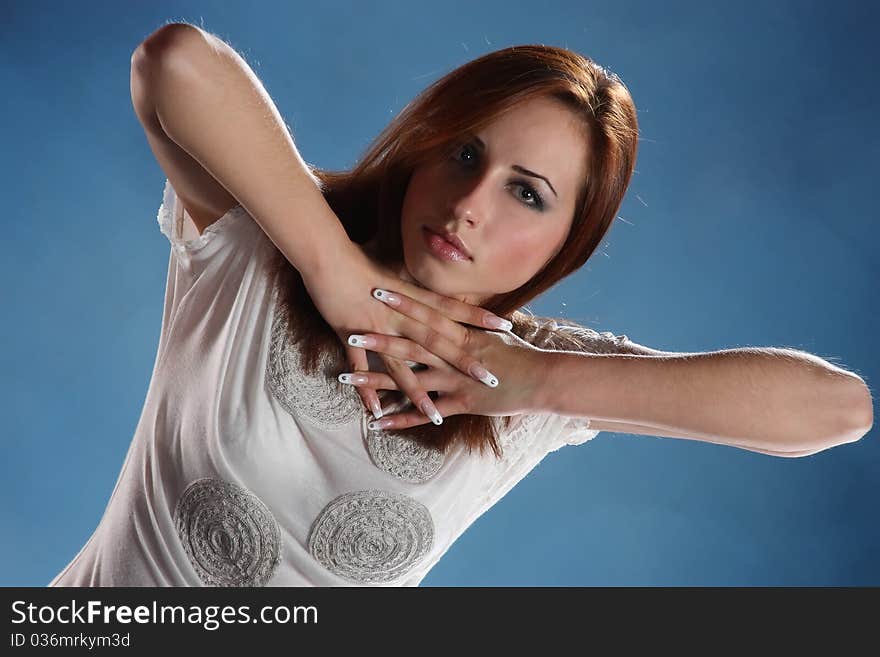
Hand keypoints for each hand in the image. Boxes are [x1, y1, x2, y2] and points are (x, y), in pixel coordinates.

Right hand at [299, 240, 511, 419]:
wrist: (326, 256)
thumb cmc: (357, 258)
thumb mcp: (391, 271)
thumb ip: (410, 284)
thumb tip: (426, 287)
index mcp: (412, 297)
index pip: (452, 308)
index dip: (479, 317)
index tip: (505, 326)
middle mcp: (400, 315)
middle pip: (437, 341)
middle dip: (463, 362)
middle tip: (488, 379)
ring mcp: (376, 328)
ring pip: (402, 365)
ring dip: (418, 392)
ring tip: (436, 416)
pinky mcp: (351, 335)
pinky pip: (361, 368)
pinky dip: (367, 390)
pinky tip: (376, 411)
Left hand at [337, 287, 549, 428]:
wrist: (545, 380)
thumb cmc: (522, 356)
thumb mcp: (495, 334)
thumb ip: (474, 324)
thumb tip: (461, 310)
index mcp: (462, 334)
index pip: (427, 314)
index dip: (402, 303)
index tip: (378, 290)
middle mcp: (454, 356)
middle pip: (410, 345)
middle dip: (379, 339)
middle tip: (350, 330)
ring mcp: (456, 381)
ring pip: (410, 379)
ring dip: (376, 380)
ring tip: (346, 379)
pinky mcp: (461, 404)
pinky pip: (425, 413)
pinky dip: (400, 418)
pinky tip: (377, 421)